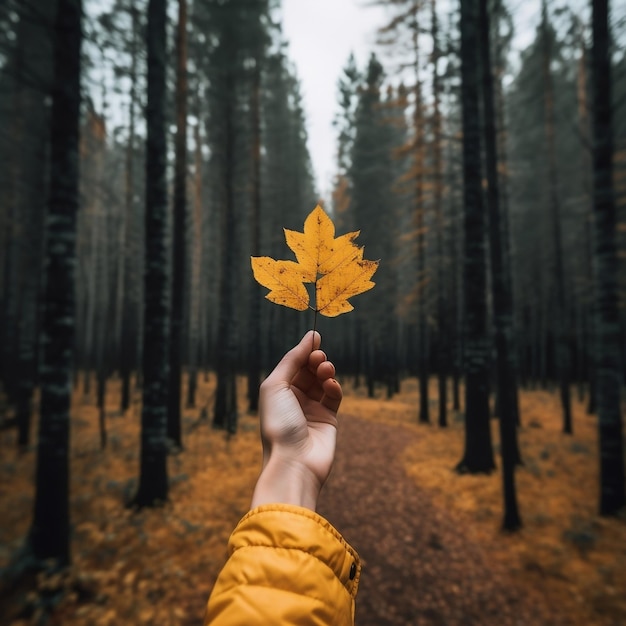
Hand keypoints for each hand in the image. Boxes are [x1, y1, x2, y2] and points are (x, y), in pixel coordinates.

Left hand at [250, 331, 342, 510]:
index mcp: (278, 391)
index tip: (315, 337)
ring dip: (326, 371)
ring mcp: (312, 408)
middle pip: (309, 370)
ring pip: (323, 380)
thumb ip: (292, 359)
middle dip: (316, 360)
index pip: (294, 364)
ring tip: (325, 371)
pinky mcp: (328, 418)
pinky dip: (334, 387)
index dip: (304, 350)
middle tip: (319, 358)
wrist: (294, 461)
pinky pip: (334, 395)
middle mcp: (294, 398)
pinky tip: (331, 386)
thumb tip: (310, 337)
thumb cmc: (279, 423)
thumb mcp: (276, 385)